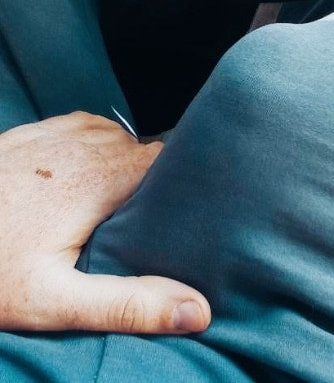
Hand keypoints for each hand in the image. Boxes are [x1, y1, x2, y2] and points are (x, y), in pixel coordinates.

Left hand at [0, 112, 210, 333]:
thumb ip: (129, 304)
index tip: (183, 203)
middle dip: (156, 174)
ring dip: (128, 158)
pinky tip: (92, 166)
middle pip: (141, 149)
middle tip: (154, 209)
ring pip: (117, 135)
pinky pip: (85, 125)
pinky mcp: (33, 133)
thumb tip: (197, 311)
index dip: (178, 178)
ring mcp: (54, 135)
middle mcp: (80, 148)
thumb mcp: (55, 302)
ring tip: (127, 192)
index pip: (161, 162)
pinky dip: (99, 142)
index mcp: (96, 182)